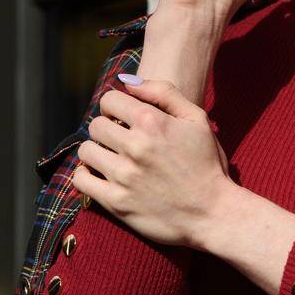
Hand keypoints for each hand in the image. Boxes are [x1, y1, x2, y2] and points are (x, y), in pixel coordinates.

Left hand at [75, 76, 237, 249]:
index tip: (123, 118)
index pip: (108, 100)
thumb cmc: (206, 164)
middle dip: (106, 129)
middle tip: (120, 140)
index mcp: (152, 122)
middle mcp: (135, 146)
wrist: (213, 214)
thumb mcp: (196, 119)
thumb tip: (126, 81)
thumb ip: (163, 92)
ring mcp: (123, 176)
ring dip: (96, 151)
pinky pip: (81, 180)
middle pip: (95, 125)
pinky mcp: (116, 203)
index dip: (115, 106)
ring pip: (86, 151)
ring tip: (111, 158)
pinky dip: (87, 175)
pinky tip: (101, 176)